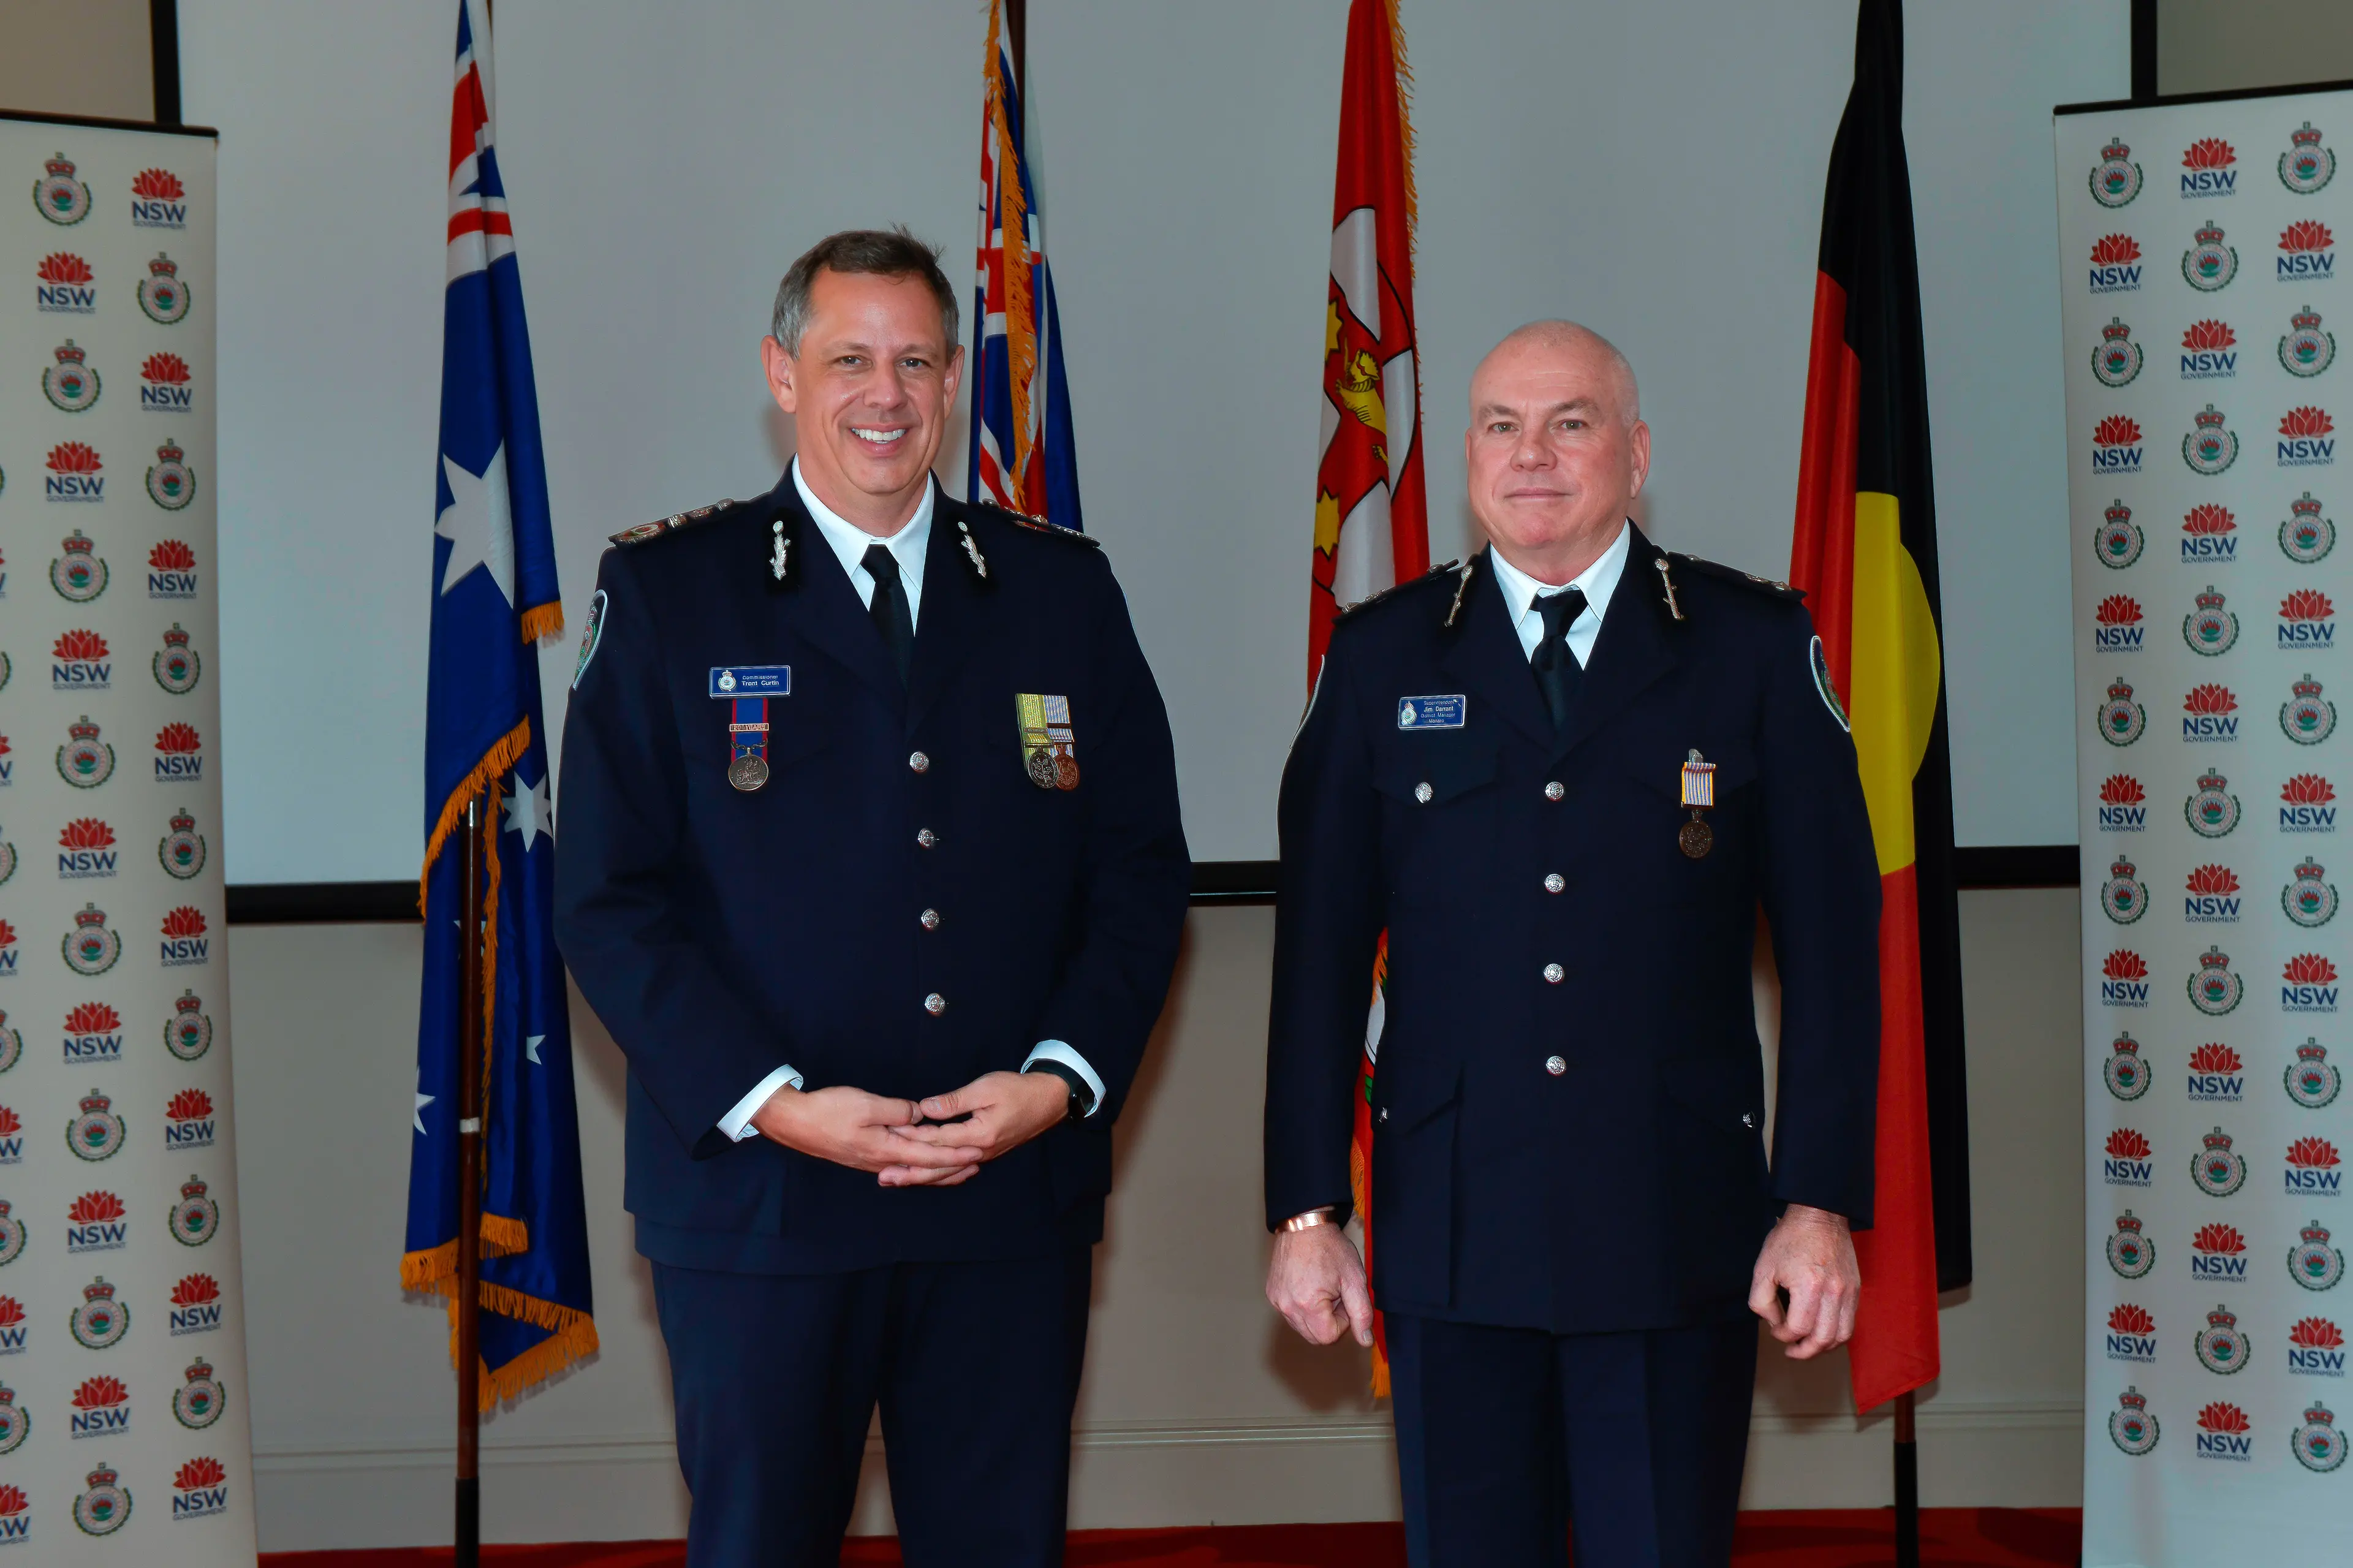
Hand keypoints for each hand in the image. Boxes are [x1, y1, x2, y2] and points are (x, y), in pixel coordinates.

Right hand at [749, 1085, 982, 1187]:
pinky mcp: (865, 1157)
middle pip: (924, 1169)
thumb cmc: (828, 1111)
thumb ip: (897, 1110)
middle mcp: (882, 1161)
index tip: (977, 1152)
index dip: (955, 1154)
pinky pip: (900, 1165)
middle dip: (952, 1168)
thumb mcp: (866, 1104)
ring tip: (959, 1169)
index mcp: (885, 1148)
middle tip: (978, 1164)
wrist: (794, 1123)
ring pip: (912, 1169)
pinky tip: (922, 1164)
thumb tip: (920, 1115)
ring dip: (937, 1170)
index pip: (929, 1155)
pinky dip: (918, 1166)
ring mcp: (872, 1161)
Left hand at [893, 1070, 1070, 1172]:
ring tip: (896, 1181)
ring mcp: (983, 1156)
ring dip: (920, 1177)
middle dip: (909, 1171)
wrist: (1048, 1100)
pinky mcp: (985, 1153)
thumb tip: (925, 1108)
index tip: (888, 1136)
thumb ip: (954, 1101)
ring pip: (947, 1172)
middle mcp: (979, 1152)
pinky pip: (956, 1169)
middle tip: (883, 1177)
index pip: (937, 1139)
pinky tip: (925, 1177)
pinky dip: (939, 1174)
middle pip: (938, 1166)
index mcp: (978, 1136)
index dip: (911, 1136)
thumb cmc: (1017, 1090)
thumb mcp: (985, 1088)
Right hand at [1266, 1221, 1373, 1346]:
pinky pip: (1291, 1314)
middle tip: (1335, 1294)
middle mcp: (1287, 1307)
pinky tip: (1309, 1285)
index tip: (1343, 1299)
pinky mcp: (1272, 1294)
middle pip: (1314, 1337)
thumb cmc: (1330, 1248)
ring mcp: (1277, 1301)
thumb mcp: (1354, 1279)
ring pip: (1302, 1328)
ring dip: (1316, 1316)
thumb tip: (1365, 1341)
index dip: (1343, 1322)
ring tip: (1322, 1288)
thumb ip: (1362, 1313)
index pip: (1329, 1337)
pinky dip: (1303, 1307)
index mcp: (1307, 1305)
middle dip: (1329, 1321)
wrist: (1305, 1223)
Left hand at [1748, 1203, 1859, 1358]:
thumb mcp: (1763, 1268)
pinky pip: (1850, 1321)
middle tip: (1791, 1351)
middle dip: (1805, 1351)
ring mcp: (1849, 1291)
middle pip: (1824, 1339)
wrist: (1819, 1214)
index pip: (1798, 1328)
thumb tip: (1774, 1323)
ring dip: (1824, 1347)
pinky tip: (1822, 1331)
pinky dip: (1837, 1333)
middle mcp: (1834, 1292)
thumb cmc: (1789, 1239)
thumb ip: (1761, 1301)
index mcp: (1809, 1286)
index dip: (1783, 1336)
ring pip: (1842, 1335)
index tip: (1775, 1329)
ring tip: (1807, 1346)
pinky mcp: (1856, 1289)